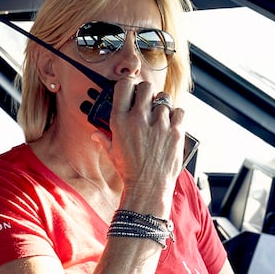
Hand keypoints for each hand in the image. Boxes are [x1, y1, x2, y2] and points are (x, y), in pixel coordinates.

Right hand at [98, 78, 184, 202]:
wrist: (147, 188)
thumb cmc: (129, 172)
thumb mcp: (112, 154)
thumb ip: (104, 140)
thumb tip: (95, 134)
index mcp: (120, 121)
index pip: (124, 85)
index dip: (129, 85)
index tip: (132, 90)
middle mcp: (139, 119)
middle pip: (146, 87)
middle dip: (147, 92)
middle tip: (147, 102)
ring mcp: (158, 125)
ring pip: (164, 99)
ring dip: (162, 105)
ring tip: (160, 116)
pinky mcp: (175, 132)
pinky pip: (179, 111)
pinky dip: (176, 115)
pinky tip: (171, 123)